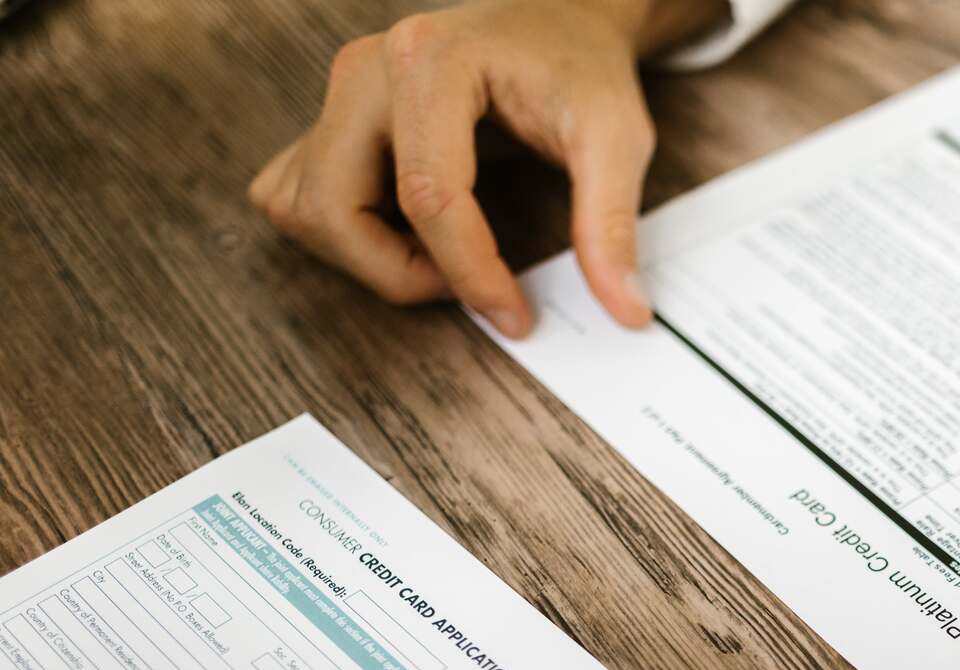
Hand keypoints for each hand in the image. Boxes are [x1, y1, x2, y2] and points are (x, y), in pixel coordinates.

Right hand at [248, 0, 727, 335]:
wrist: (558, 19)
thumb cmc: (581, 69)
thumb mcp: (616, 138)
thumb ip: (612, 224)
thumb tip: (626, 311)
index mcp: (430, 62)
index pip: (426, 196)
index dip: (469, 274)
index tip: (515, 316)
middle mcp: (367, 70)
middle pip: (334, 205)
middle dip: (396, 273)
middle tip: (468, 290)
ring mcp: (340, 92)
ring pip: (303, 205)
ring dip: (363, 257)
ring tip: (441, 263)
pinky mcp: (334, 115)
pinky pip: (300, 193)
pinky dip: (343, 233)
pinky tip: (407, 238)